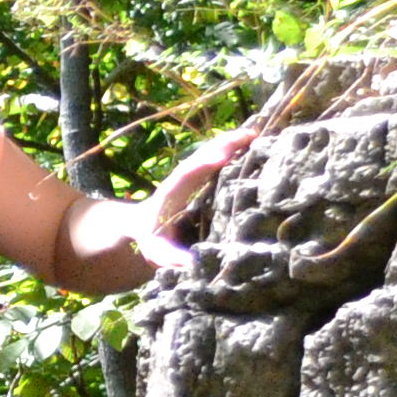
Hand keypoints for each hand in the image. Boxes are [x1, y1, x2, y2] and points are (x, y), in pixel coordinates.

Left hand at [146, 125, 262, 253]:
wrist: (141, 226)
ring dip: (230, 142)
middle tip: (247, 137)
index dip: (201, 166)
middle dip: (222, 146)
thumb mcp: (158, 252)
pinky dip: (232, 147)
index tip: (219, 158)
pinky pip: (216, 158)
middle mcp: (181, 179)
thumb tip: (191, 263)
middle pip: (201, 158)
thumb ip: (171, 257)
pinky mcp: (200, 175)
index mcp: (170, 195)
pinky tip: (252, 139)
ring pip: (210, 153)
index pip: (185, 177)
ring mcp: (191, 175)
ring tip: (255, 133)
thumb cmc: (151, 240)